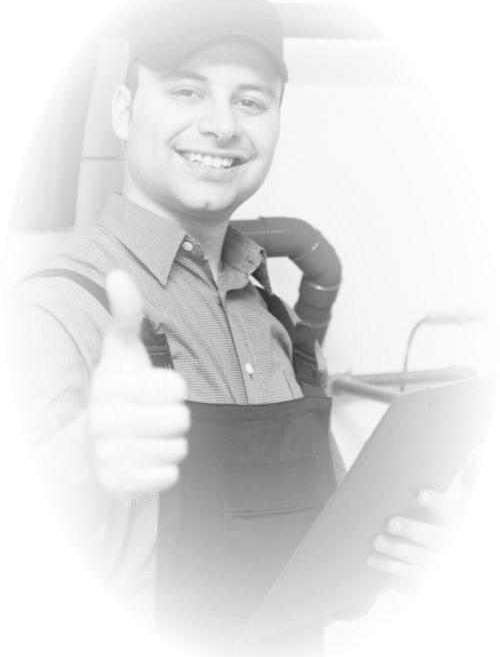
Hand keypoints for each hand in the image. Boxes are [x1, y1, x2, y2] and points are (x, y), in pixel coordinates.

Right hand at [84, 269, 189, 499]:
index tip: (151, 391)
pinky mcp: (122, 484)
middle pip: (182, 419)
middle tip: (150, 416)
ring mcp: (112, 456)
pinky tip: (144, 458)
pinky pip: (170, 475)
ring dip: (170, 442)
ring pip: (179, 448)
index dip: (172, 389)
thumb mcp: (121, 352)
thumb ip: (126, 315)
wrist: (90, 448)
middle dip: (173, 417)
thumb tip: (117, 273)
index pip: (178, 388)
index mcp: (110, 386)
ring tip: (147, 436)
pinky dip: (163, 468)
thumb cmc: (116, 393)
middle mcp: (106, 422)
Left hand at [366, 489, 460, 591]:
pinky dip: (389, 566)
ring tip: (378, 542)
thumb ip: (418, 505)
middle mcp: (449, 542)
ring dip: (396, 549)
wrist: (441, 551)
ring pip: (419, 557)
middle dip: (411, 530)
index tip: (422, 494)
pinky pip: (409, 573)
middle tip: (391, 524)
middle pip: (431, 537)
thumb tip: (395, 487)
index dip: (435, 503)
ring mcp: (439, 561)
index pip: (445, 511)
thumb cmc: (428, 523)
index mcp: (451, 523)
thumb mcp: (430, 515)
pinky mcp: (428, 576)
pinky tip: (372, 559)